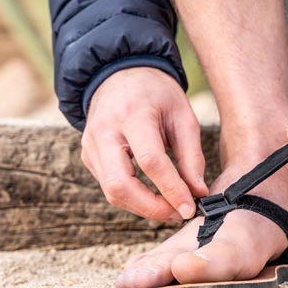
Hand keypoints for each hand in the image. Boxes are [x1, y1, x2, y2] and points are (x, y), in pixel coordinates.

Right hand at [81, 67, 207, 220]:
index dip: (171, 189)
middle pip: (119, 184)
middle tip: (179, 213)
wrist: (120, 75)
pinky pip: (109, 187)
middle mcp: (104, 131)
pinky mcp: (89, 156)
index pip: (150, 160)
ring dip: (143, 207)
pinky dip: (133, 198)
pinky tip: (155, 197)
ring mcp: (91, 145)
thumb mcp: (183, 116)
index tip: (190, 208)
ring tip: (171, 207)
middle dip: (151, 207)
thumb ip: (191, 155)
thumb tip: (198, 193)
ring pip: (112, 192)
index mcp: (132, 114)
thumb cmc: (157, 94)